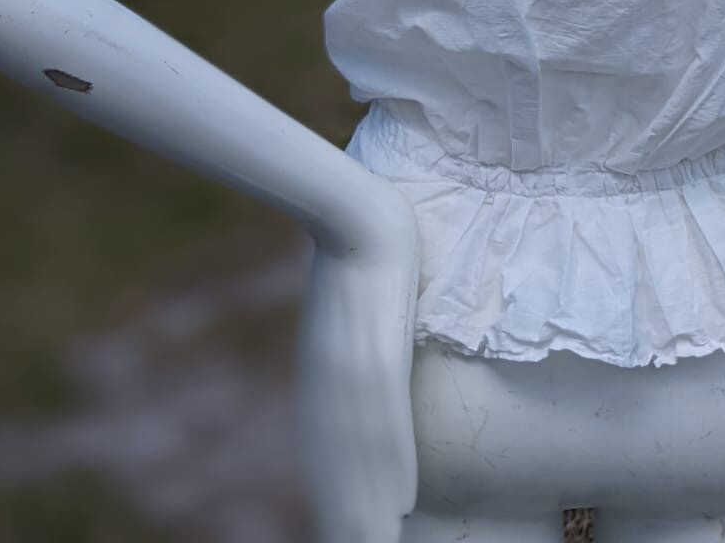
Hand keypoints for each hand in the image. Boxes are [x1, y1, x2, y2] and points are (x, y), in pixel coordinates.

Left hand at [296, 224, 420, 542]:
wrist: (350, 214)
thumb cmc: (355, 255)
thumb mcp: (353, 317)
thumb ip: (362, 345)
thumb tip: (375, 351)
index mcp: (325, 392)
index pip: (334, 471)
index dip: (343, 513)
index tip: (352, 540)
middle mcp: (330, 398)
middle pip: (343, 486)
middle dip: (355, 527)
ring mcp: (352, 381)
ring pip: (365, 471)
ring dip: (373, 520)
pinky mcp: (373, 360)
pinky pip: (386, 428)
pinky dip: (393, 472)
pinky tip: (400, 507)